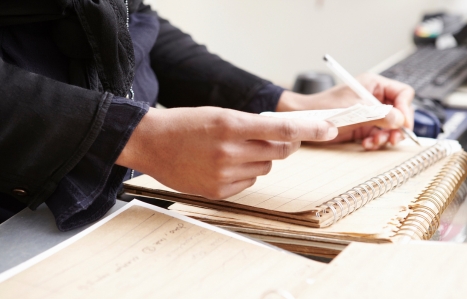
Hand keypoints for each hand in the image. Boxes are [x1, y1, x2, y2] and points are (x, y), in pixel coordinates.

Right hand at [116, 107, 337, 198]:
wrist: (151, 142)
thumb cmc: (185, 124)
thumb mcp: (220, 115)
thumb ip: (252, 126)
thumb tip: (285, 136)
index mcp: (231, 125)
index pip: (283, 129)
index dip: (311, 130)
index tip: (330, 128)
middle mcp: (230, 151)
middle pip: (279, 151)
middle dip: (282, 144)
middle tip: (270, 137)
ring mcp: (224, 174)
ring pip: (264, 167)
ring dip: (259, 158)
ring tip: (232, 151)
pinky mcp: (219, 191)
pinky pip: (249, 182)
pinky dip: (244, 173)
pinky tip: (222, 165)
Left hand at [276, 73, 414, 149]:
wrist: (305, 119)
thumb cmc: (324, 107)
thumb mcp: (354, 110)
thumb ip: (379, 115)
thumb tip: (400, 120)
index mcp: (374, 85)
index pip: (402, 93)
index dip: (406, 108)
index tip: (403, 124)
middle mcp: (373, 98)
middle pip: (399, 112)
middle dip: (397, 127)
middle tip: (393, 138)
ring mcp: (369, 113)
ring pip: (390, 126)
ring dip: (386, 136)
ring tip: (376, 141)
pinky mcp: (362, 126)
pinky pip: (378, 134)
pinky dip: (376, 141)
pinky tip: (367, 143)